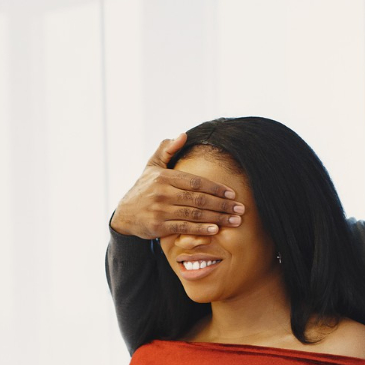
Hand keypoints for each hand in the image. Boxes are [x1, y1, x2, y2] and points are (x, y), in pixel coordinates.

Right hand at [109, 133, 244, 238]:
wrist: (124, 214)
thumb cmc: (143, 188)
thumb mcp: (152, 166)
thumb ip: (167, 150)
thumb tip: (183, 135)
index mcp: (164, 177)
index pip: (196, 182)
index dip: (216, 188)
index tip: (233, 194)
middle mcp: (162, 193)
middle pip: (199, 199)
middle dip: (222, 205)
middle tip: (240, 209)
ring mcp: (160, 210)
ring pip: (194, 214)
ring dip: (217, 218)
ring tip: (234, 221)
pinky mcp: (158, 226)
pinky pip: (184, 227)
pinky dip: (201, 229)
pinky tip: (215, 229)